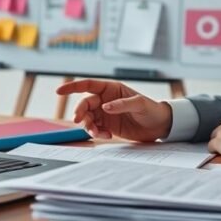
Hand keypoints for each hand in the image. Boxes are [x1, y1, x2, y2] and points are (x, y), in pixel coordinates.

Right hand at [56, 79, 171, 141]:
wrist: (160, 126)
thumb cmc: (152, 110)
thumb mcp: (140, 104)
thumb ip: (122, 104)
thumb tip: (105, 107)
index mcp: (111, 89)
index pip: (87, 85)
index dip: (72, 87)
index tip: (59, 91)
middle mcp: (105, 100)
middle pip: (85, 104)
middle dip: (80, 112)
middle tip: (80, 121)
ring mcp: (106, 113)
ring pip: (88, 118)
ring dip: (88, 126)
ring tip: (98, 133)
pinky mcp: (108, 125)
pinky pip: (95, 128)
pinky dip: (97, 133)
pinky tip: (106, 135)